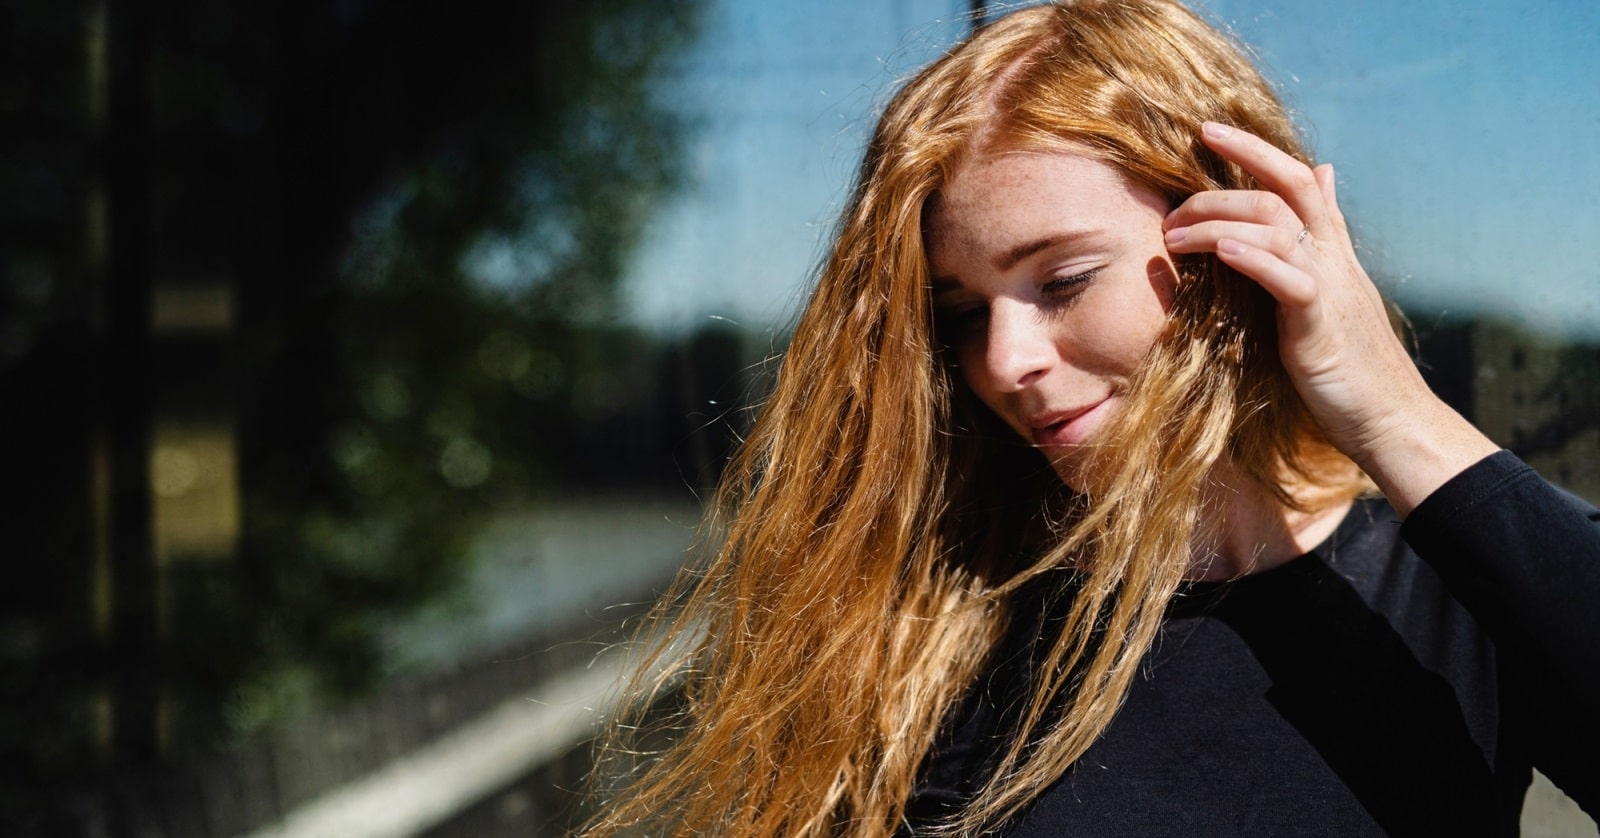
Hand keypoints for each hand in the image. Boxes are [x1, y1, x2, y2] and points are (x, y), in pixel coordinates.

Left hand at [1160, 122, 1497, 514]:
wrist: (1388, 416)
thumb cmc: (1349, 358)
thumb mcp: (1333, 286)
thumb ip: (1320, 232)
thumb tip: (1324, 173)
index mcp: (1331, 248)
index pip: (1296, 178)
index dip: (1254, 149)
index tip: (1206, 129)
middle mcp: (1333, 257)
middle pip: (1282, 191)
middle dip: (1223, 183)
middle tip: (1170, 206)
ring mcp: (1330, 286)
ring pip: (1277, 227)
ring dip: (1218, 223)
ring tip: (1173, 236)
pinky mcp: (1321, 323)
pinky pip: (1289, 279)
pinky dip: (1253, 260)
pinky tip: (1220, 252)